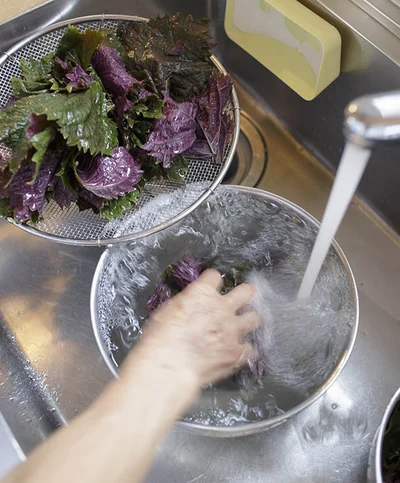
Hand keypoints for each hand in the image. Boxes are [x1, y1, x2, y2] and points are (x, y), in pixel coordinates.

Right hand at [131, 269, 260, 386]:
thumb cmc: (160, 338)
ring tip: (243, 326)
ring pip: (255, 318)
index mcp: (202, 293)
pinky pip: (250, 349)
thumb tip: (189, 307)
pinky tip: (237, 353)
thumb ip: (185, 305)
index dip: (211, 282)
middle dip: (245, 294)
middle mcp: (223, 307)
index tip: (210, 287)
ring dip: (249, 321)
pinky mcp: (238, 352)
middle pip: (246, 291)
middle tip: (241, 299)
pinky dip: (244, 350)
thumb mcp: (167, 311)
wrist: (170, 365)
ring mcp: (233, 330)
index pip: (214, 276)